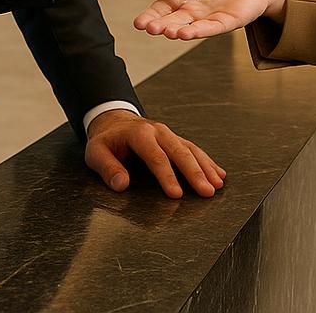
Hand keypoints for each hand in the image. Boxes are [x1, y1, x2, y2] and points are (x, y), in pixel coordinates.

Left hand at [84, 109, 225, 198]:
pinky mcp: (175, 139)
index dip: (167, 176)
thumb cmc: (106, 141)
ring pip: (191, 149)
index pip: (156, 157)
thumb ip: (107, 168)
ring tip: (218, 186)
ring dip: (206, 167)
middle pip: (180, 152)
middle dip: (195, 172)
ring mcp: (169, 134)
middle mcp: (158, 131)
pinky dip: (207, 161)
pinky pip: (194, 149)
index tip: (176, 195)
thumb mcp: (96, 153)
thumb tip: (122, 185)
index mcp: (139, 134)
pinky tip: (219, 174)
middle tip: (207, 192)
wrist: (113, 121)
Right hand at [134, 0, 286, 38]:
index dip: (149, 16)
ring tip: (169, 32)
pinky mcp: (227, 21)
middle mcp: (192, 9)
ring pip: (190, 27)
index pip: (161, 8)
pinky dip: (200, 31)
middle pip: (172, 20)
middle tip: (151, 28)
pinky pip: (213, 27)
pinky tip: (189, 33)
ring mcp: (208, 17)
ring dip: (179, 31)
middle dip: (160, 25)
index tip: (139, 23)